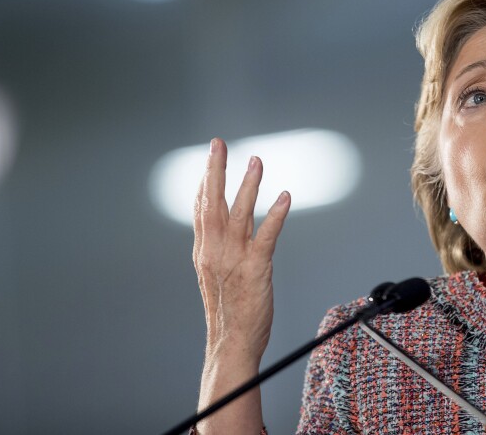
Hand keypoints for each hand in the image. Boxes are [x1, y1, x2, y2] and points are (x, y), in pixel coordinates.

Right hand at [193, 138, 290, 361]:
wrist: (230, 343)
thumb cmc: (227, 312)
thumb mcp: (214, 275)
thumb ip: (216, 249)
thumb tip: (220, 229)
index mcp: (204, 251)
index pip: (201, 208)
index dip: (205, 180)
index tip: (212, 156)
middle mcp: (214, 251)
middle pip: (212, 202)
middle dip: (215, 170)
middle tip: (219, 143)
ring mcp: (234, 259)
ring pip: (238, 213)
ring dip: (247, 185)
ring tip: (256, 160)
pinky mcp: (255, 269)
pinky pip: (266, 236)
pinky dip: (274, 215)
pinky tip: (284, 196)